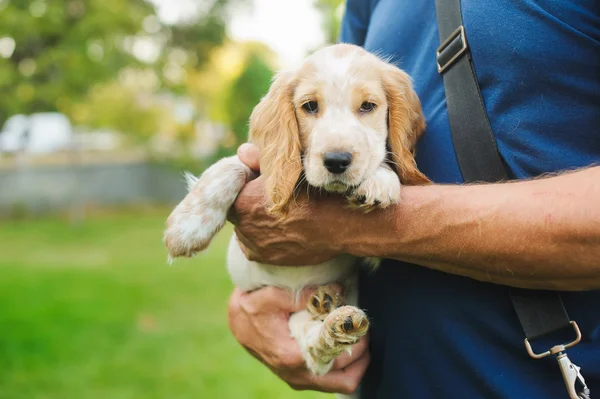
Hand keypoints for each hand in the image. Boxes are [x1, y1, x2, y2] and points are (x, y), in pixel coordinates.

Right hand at [228, 285, 369, 393]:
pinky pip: (328, 380)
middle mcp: (296, 375)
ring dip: (354, 364)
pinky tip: (344, 344)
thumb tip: (337, 289)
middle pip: (344, 381)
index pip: (337, 361)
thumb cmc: (251, 309)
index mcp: (291, 356)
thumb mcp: (271, 295)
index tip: (359, 323)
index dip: (356, 344)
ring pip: (338, 384)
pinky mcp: (297, 378)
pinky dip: (342, 366)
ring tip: (359, 338)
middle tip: (364, 330)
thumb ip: (303, 294)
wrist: (237, 323)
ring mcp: (297, 379)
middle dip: (361, 356)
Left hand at [229, 144, 348, 265]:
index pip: (234, 188)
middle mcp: (243, 226)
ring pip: (246, 227)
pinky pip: (255, 244)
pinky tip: (280, 228)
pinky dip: (263, 236)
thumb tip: (241, 151)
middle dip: (249, 202)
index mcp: (243, 201)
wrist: (341, 224)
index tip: (260, 181)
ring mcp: (253, 244)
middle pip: (238, 208)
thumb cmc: (316, 192)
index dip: (246, 184)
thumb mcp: (288, 169)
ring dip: (255, 220)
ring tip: (279, 213)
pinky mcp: (264, 257)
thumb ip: (259, 160)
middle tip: (270, 197)